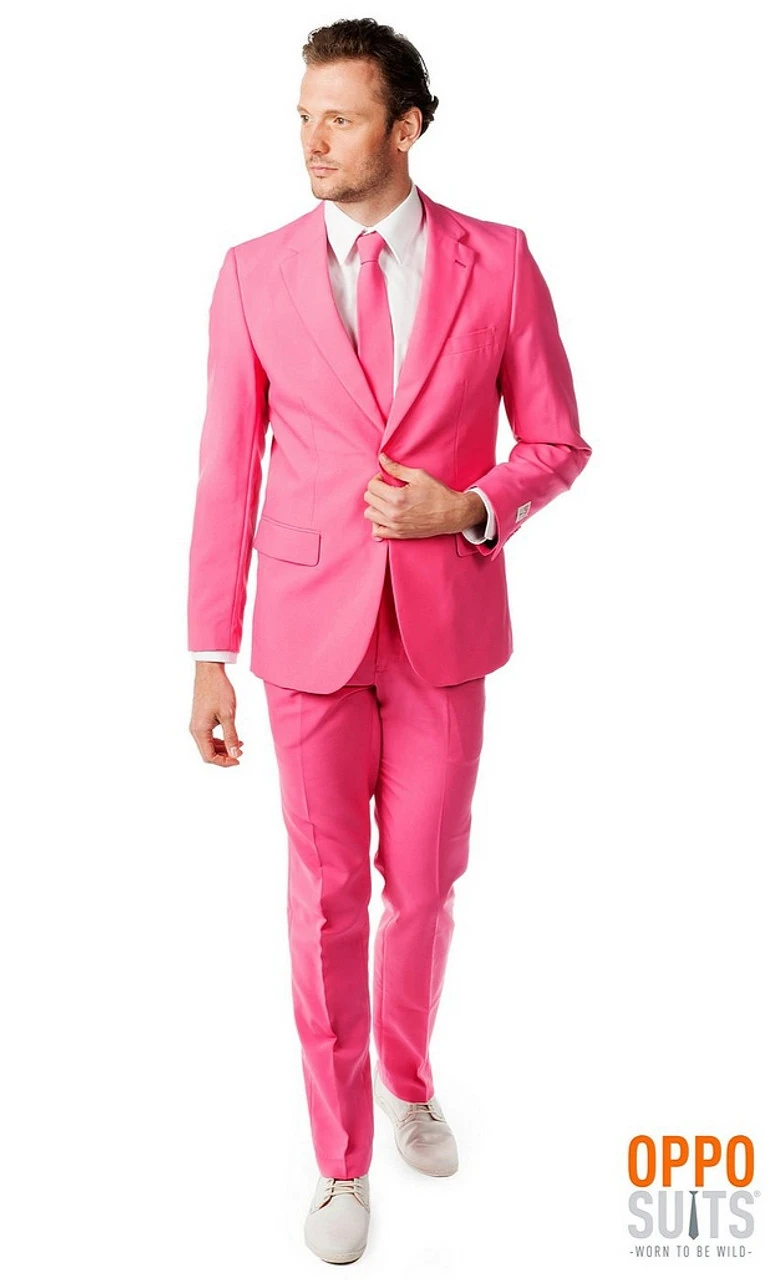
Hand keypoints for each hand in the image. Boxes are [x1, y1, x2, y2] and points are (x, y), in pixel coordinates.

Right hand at [189, 663, 243, 766]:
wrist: (210, 672)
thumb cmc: (218, 691)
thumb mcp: (228, 715)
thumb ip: (231, 736)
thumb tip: (235, 754)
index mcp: (199, 731)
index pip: (209, 756)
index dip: (224, 762)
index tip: (238, 759)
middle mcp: (195, 730)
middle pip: (208, 753)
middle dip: (224, 756)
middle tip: (240, 753)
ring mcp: (197, 725)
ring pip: (209, 745)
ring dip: (223, 748)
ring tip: (239, 745)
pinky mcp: (201, 719)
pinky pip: (209, 736)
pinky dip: (220, 740)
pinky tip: (232, 737)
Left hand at [364, 452, 485, 539]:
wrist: (452, 514)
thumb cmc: (438, 493)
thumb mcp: (418, 475)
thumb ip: (396, 468)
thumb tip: (381, 459)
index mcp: (397, 497)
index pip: (372, 486)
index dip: (378, 479)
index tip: (387, 479)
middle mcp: (393, 513)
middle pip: (369, 499)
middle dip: (376, 490)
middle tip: (388, 488)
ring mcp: (395, 526)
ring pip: (369, 514)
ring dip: (375, 505)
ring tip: (387, 501)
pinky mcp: (399, 534)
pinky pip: (377, 531)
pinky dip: (377, 523)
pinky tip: (386, 516)